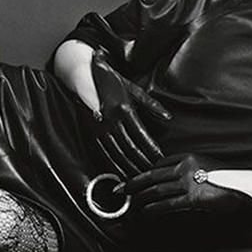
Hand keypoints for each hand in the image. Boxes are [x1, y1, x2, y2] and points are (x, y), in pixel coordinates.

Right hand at [89, 50, 171, 176]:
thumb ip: (151, 104)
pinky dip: (115, 165)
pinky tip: (123, 172)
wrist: (83, 75)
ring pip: (117, 153)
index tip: (161, 159)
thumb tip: (168, 116)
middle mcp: (111, 120)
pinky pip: (105, 152)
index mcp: (124, 108)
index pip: (141, 135)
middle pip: (129, 148)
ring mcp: (100, 127)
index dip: (151, 149)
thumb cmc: (110, 81)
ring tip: (141, 175)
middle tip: (154, 172)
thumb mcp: (132, 89)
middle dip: (142, 162)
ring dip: (129, 167)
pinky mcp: (92, 132)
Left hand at [123, 153, 251, 223]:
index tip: (137, 178)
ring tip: (130, 203)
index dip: (146, 172)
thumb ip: (192, 173)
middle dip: (134, 183)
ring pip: (156, 189)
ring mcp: (190, 180)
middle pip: (152, 174)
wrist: (251, 189)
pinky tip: (146, 212)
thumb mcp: (210, 170)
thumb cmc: (234, 182)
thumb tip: (176, 183)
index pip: (161, 162)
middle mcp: (187, 165)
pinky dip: (153, 209)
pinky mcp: (194, 197)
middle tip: (121, 189)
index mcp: (191, 156)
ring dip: (140, 197)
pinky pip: (167, 203)